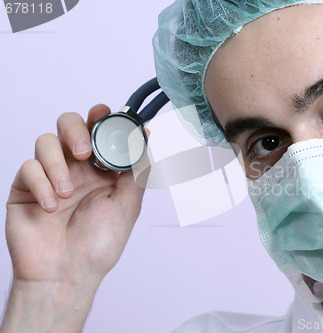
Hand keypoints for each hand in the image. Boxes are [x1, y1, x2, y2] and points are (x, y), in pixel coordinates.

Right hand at [5, 104, 145, 288]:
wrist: (66, 275)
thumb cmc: (98, 245)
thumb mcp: (128, 205)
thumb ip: (137, 171)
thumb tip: (147, 138)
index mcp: (101, 169)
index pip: (99, 131)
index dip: (102, 118)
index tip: (105, 113)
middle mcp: (75, 168)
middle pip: (68, 125)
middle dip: (76, 131)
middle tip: (84, 153)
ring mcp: (49, 176)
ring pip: (45, 142)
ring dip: (58, 164)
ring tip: (68, 193)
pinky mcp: (25, 188)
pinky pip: (27, 168)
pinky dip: (41, 184)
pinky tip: (52, 207)